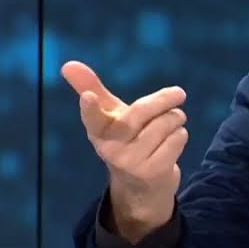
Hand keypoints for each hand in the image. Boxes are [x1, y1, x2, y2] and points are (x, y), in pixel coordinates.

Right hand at [60, 60, 188, 239]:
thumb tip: (67, 64)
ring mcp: (131, 162)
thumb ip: (91, 88)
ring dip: (176, 118)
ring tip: (171, 124)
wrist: (141, 184)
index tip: (88, 97)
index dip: (90, 107)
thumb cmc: (125, 138)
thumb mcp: (109, 115)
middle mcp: (110, 148)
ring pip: (166, 123)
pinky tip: (173, 141)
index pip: (92, 117)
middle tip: (179, 94)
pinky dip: (181, 134)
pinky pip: (178, 139)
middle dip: (165, 99)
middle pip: (142, 111)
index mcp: (97, 130)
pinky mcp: (153, 171)